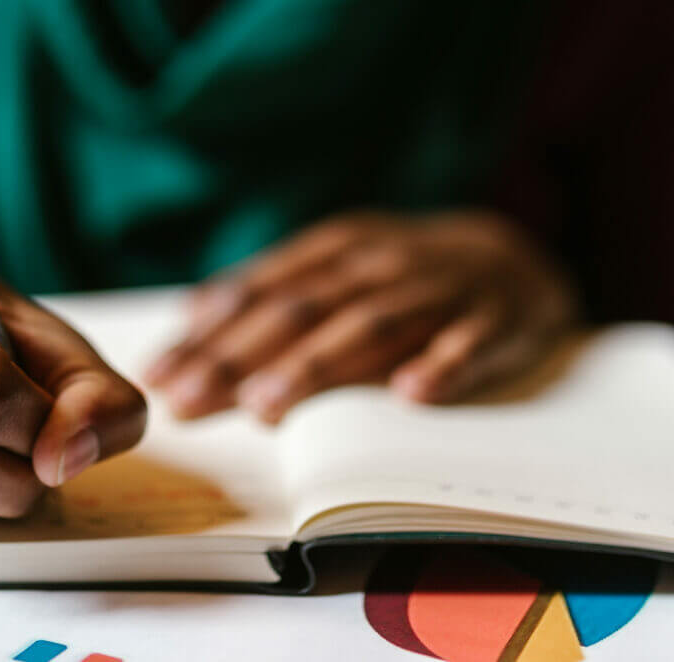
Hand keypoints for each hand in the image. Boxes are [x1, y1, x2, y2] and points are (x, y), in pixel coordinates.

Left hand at [145, 212, 576, 422]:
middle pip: (301, 311)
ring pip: (372, 325)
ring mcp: (439, 290)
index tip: (159, 374)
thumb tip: (191, 318)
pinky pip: (470, 343)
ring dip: (316, 366)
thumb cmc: (404, 274)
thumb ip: (272, 289)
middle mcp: (381, 263)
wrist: (514, 256)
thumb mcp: (337, 265)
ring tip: (266, 406)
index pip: (261, 292)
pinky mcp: (495, 319)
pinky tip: (412, 395)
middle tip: (190, 402)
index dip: (207, 334)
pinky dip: (444, 366)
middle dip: (238, 358)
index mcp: (338, 248)